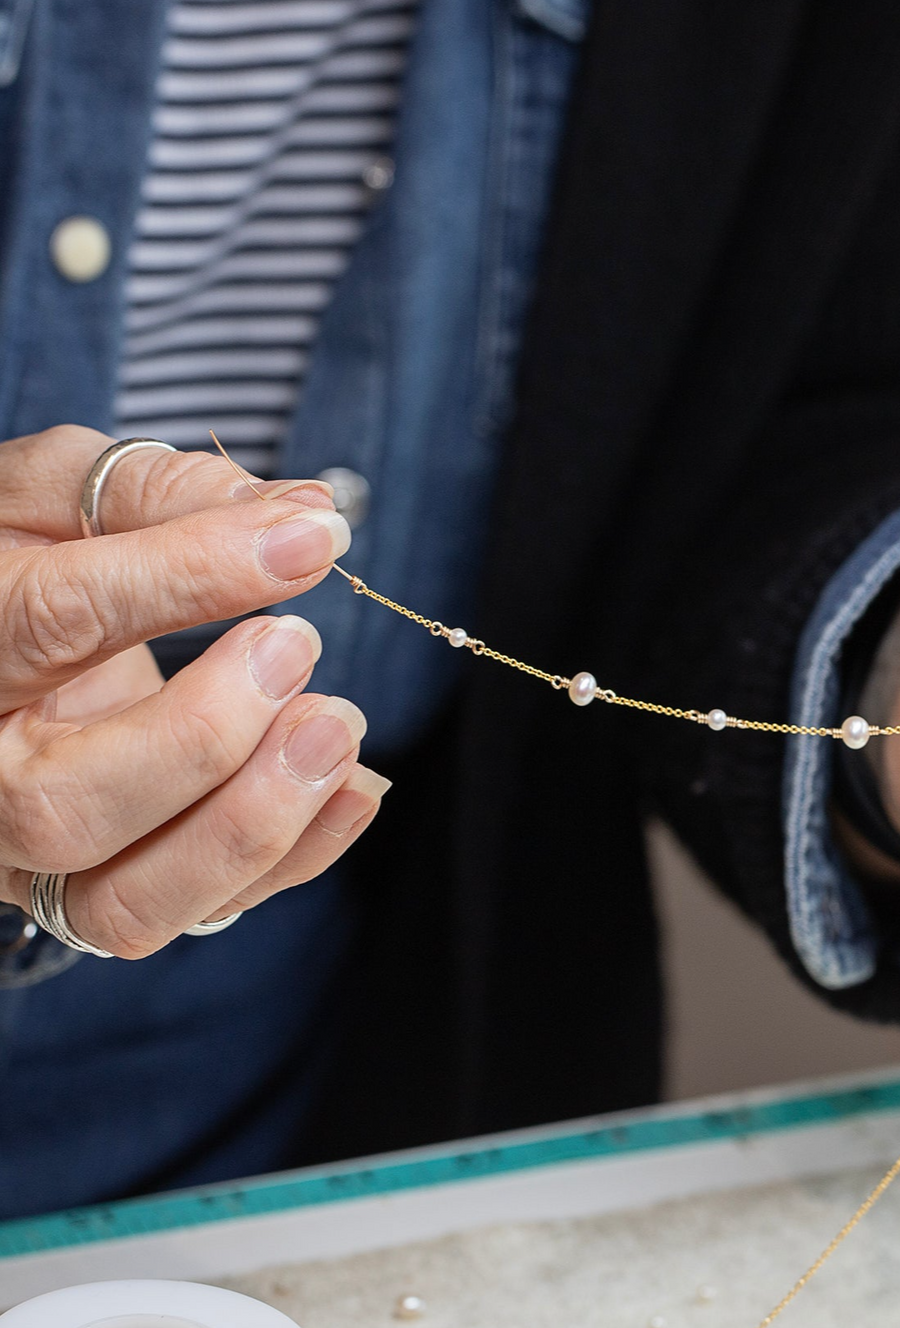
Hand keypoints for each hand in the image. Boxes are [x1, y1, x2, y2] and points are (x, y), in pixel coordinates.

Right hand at [0, 425, 389, 956]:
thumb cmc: (24, 557)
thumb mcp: (56, 494)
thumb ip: (160, 493)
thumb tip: (304, 514)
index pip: (57, 619)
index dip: (192, 576)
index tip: (310, 540)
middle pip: (66, 804)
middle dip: (208, 735)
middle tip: (297, 647)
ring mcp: (28, 854)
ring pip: (123, 904)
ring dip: (254, 822)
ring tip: (336, 727)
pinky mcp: (94, 890)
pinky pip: (191, 916)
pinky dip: (293, 860)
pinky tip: (354, 788)